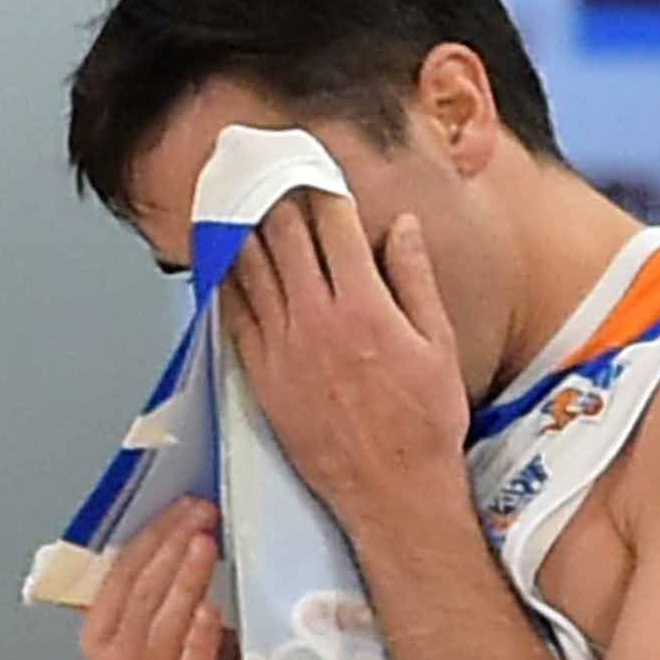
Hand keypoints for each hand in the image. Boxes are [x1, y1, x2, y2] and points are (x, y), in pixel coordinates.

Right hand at [74, 496, 241, 659]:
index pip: (119, 576)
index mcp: (100, 637)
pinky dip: (198, 639)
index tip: (184, 506)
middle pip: (139, 598)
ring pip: (160, 630)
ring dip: (184, 582)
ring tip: (208, 548)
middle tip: (203, 517)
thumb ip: (160, 577)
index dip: (152, 536)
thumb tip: (182, 513)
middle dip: (171, 550)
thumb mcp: (172, 613)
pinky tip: (211, 609)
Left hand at [220, 196, 473, 546]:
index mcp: (364, 305)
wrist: (392, 492)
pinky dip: (226, 282)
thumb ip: (414, 278)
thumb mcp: (437, 344)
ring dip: (241, 229)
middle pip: (282, 237)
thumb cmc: (424, 424)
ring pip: (249, 270)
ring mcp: (283, 350)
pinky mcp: (262, 378)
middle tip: (263, 170)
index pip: (332, 224)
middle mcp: (316, 321)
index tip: (313, 167)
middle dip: (274, 196)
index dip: (321, 188)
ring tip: (233, 198)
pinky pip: (233, 317)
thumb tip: (401, 225)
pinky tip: (223, 262)